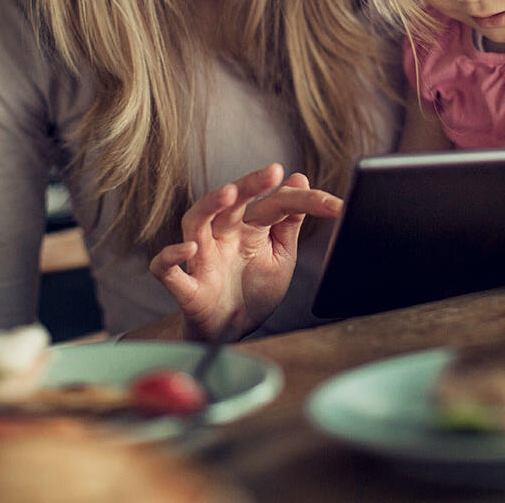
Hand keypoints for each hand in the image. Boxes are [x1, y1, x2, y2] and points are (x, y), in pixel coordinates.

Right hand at [148, 164, 341, 341]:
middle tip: (272, 171)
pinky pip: (168, 269)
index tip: (337, 206)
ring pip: (195, 221)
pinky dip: (172, 257)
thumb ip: (288, 222)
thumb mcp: (280, 255)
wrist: (230, 332)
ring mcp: (203, 258)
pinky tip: (190, 249)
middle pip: (231, 201)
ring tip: (228, 193)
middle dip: (249, 183)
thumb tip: (300, 178)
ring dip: (208, 205)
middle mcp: (224, 235)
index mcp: (250, 227)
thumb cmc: (252, 289)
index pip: (276, 203)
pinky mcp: (188, 287)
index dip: (307, 201)